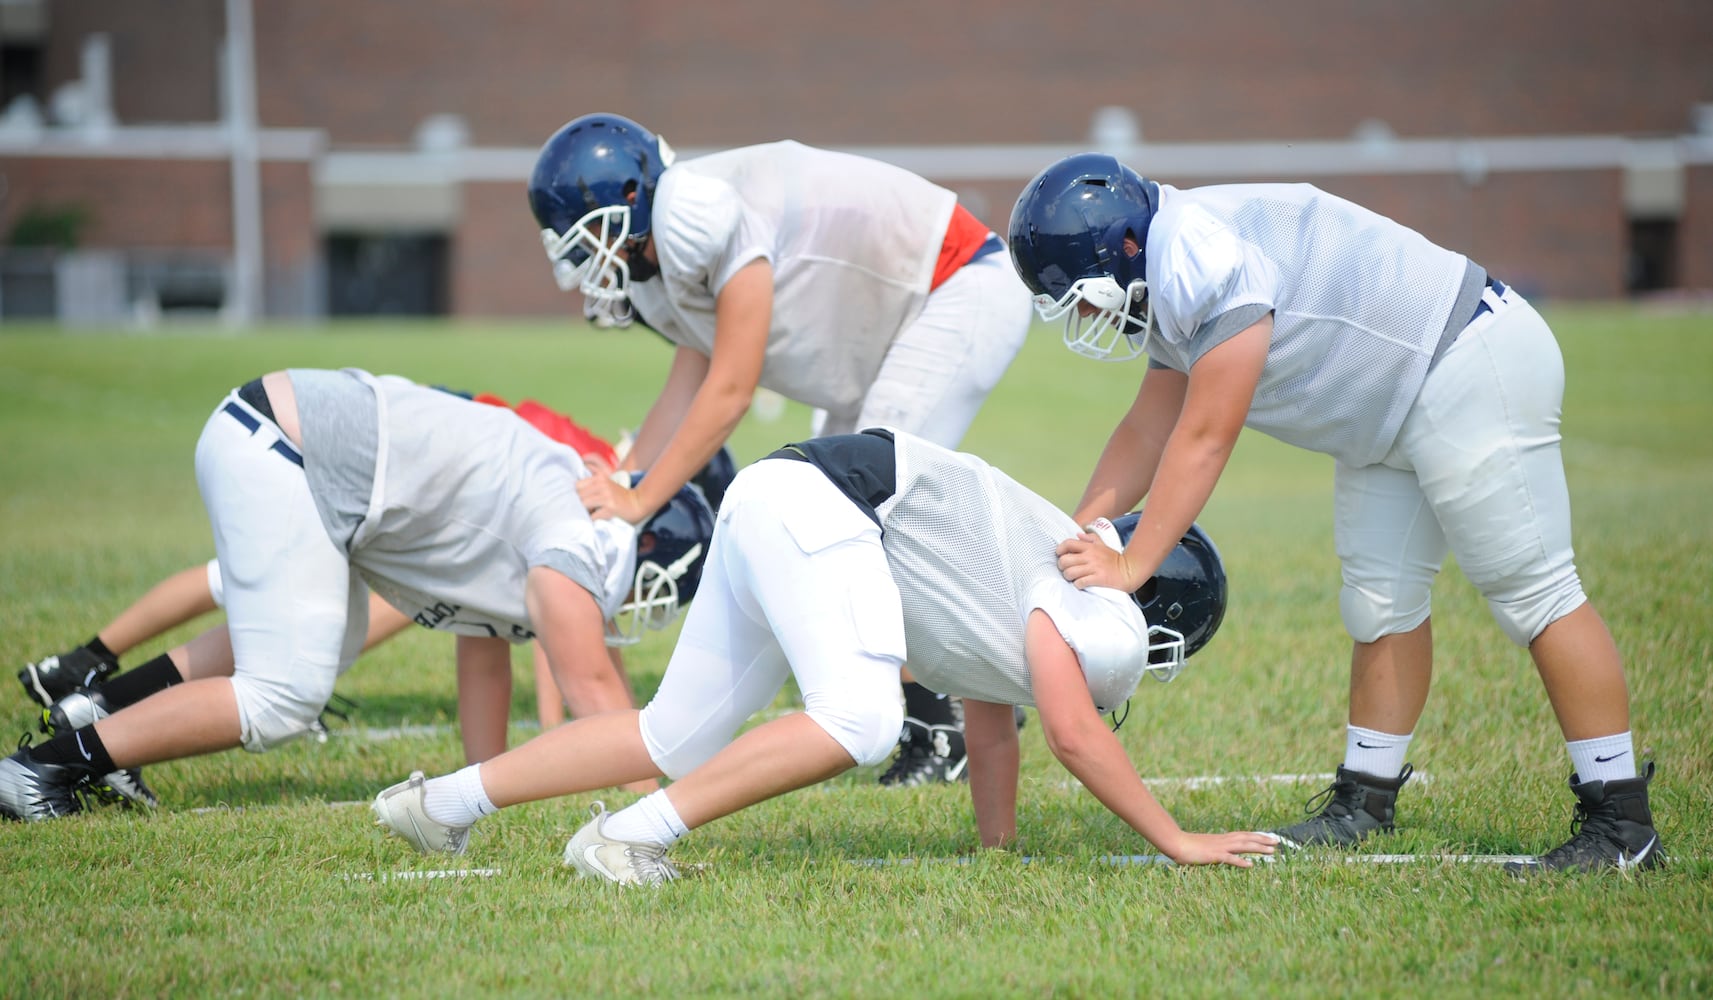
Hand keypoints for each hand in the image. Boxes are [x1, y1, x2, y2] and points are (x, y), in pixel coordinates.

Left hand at [576, 465, 648, 523]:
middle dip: (578, 505)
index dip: (576, 496)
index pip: (576, 486)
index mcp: (599, 478)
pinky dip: (592, 520)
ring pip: (583, 505)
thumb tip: (571, 493)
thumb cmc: (619, 497)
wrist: (639, 503)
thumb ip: (592, 485)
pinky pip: (592, 516)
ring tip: (590, 516)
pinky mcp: (610, 508)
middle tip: (584, 511)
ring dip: (584, 513)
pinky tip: (597, 521)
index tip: (579, 502)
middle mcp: (602, 484)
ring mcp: (606, 496)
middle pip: (578, 496)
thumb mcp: (606, 484)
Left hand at [1056, 531, 1136, 591]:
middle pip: (1065, 560)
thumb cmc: (1115, 560)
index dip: (1060, 549)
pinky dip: (1078, 584)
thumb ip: (1090, 538)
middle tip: (1066, 570)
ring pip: (1070, 572)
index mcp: (1090, 547)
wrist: (1130, 571)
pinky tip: (1081, 584)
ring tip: (1073, 578)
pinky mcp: (1098, 579)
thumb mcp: (1103, 545)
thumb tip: (1078, 534)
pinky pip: (1080, 582)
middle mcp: (1090, 556)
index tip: (1060, 555)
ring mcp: (1094, 568)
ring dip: (1069, 577)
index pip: (1068, 544)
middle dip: (1062, 567)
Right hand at [1165, 831, 1280, 867]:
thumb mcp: (1204, 847)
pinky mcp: (1214, 855)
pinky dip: (1241, 861)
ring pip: (1243, 846)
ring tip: (1271, 851)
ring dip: (1258, 848)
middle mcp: (1224, 840)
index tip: (1269, 837)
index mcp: (1222, 839)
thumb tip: (1220, 853)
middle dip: (1263, 840)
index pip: (1243, 835)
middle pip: (1247, 838)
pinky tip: (1251, 865)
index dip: (1257, 836)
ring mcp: (1219, 847)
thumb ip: (1214, 849)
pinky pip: (1230, 859)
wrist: (1175, 842)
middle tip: (1277, 841)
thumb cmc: (1187, 846)